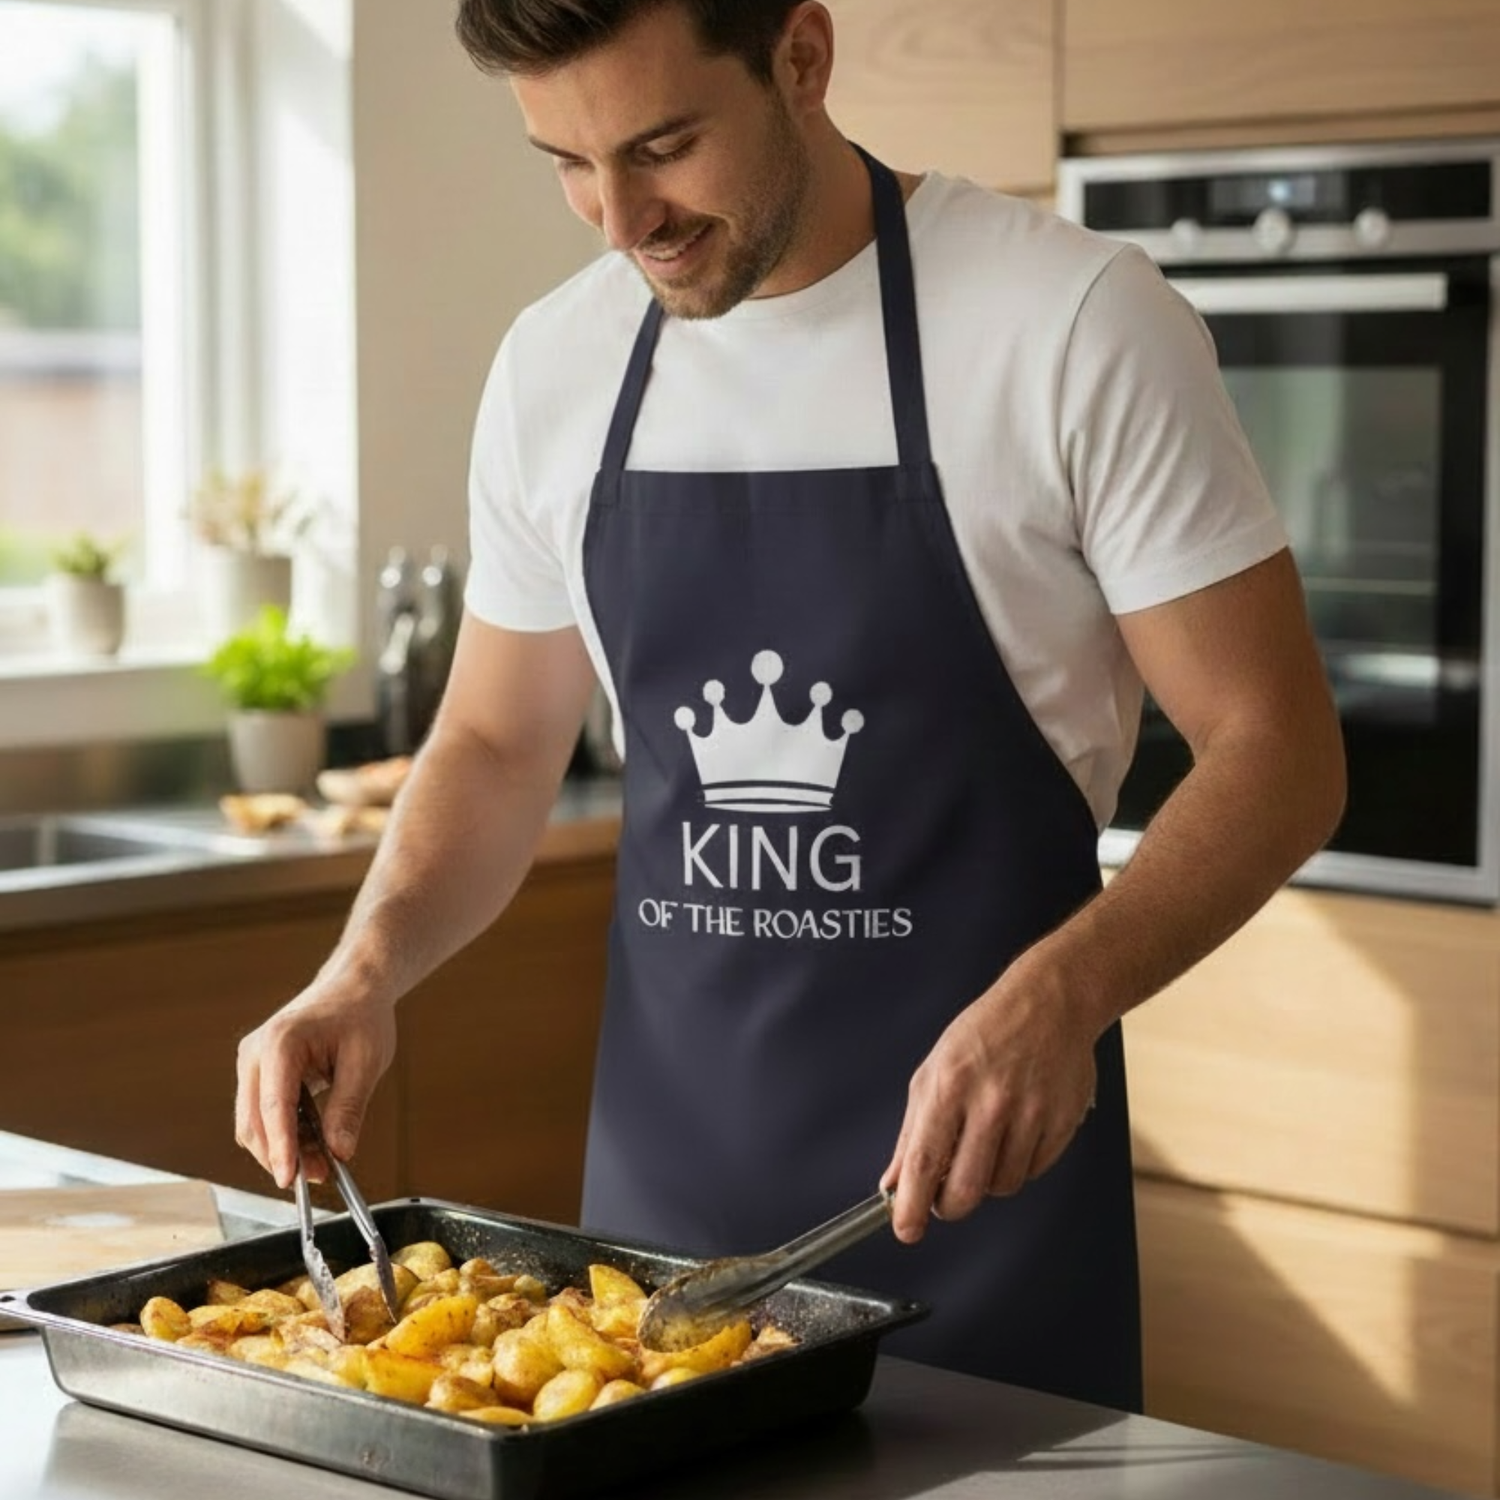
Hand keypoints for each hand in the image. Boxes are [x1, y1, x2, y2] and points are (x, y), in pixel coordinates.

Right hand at [234, 983, 396, 1190]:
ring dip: (281, 1150)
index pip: (274, 1106)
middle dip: (281, 1156)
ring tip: (321, 1165)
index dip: (281, 1147)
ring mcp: (252, 1062)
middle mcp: (255, 1052)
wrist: (353, 988)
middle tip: (320, 1176)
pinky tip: (311, 1146)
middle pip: (254, 1121)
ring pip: (253, 1123)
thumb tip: (339, 1152)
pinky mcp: (258, 1073)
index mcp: (281, 1042)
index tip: (290, 1179)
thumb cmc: (361, 1016)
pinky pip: (261, 1114)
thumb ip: (349, 1108)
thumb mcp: (366, 1061)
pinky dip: (282, 1135)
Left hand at [880, 971, 1099, 1242]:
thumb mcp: (934, 1072)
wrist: (1049, 1004)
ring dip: (987, 1181)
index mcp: (949, 1086)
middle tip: (944, 1194)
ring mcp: (1030, 1114)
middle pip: (965, 1189)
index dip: (911, 1205)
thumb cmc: (985, 1034)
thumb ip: (911, 1133)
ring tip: (986, 1143)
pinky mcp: (1061, 1123)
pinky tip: (1015, 1133)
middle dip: (948, 1205)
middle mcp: (990, 1102)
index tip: (906, 1229)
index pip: (923, 1161)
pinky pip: (1033, 1172)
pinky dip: (1019, 1165)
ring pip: (1001, 1187)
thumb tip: (893, 1183)